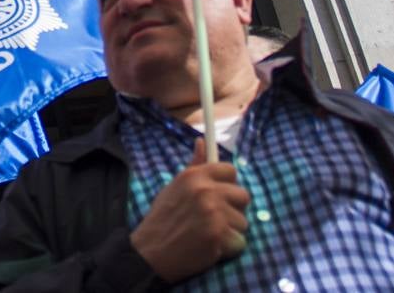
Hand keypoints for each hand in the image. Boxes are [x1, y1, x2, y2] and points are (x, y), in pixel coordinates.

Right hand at [129, 138, 249, 282]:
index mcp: (194, 176)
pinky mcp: (219, 236)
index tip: (221, 196)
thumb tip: (202, 141)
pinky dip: (228, 249)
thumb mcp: (174, 186)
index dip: (228, 184)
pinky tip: (211, 248)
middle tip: (216, 219)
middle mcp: (206, 191)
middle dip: (234, 209)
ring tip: (210, 235)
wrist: (150, 252)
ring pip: (243, 222)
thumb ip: (194, 166)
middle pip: (243, 195)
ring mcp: (214, 214)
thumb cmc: (162, 218)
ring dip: (231, 232)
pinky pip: (240, 242)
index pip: (230, 170)